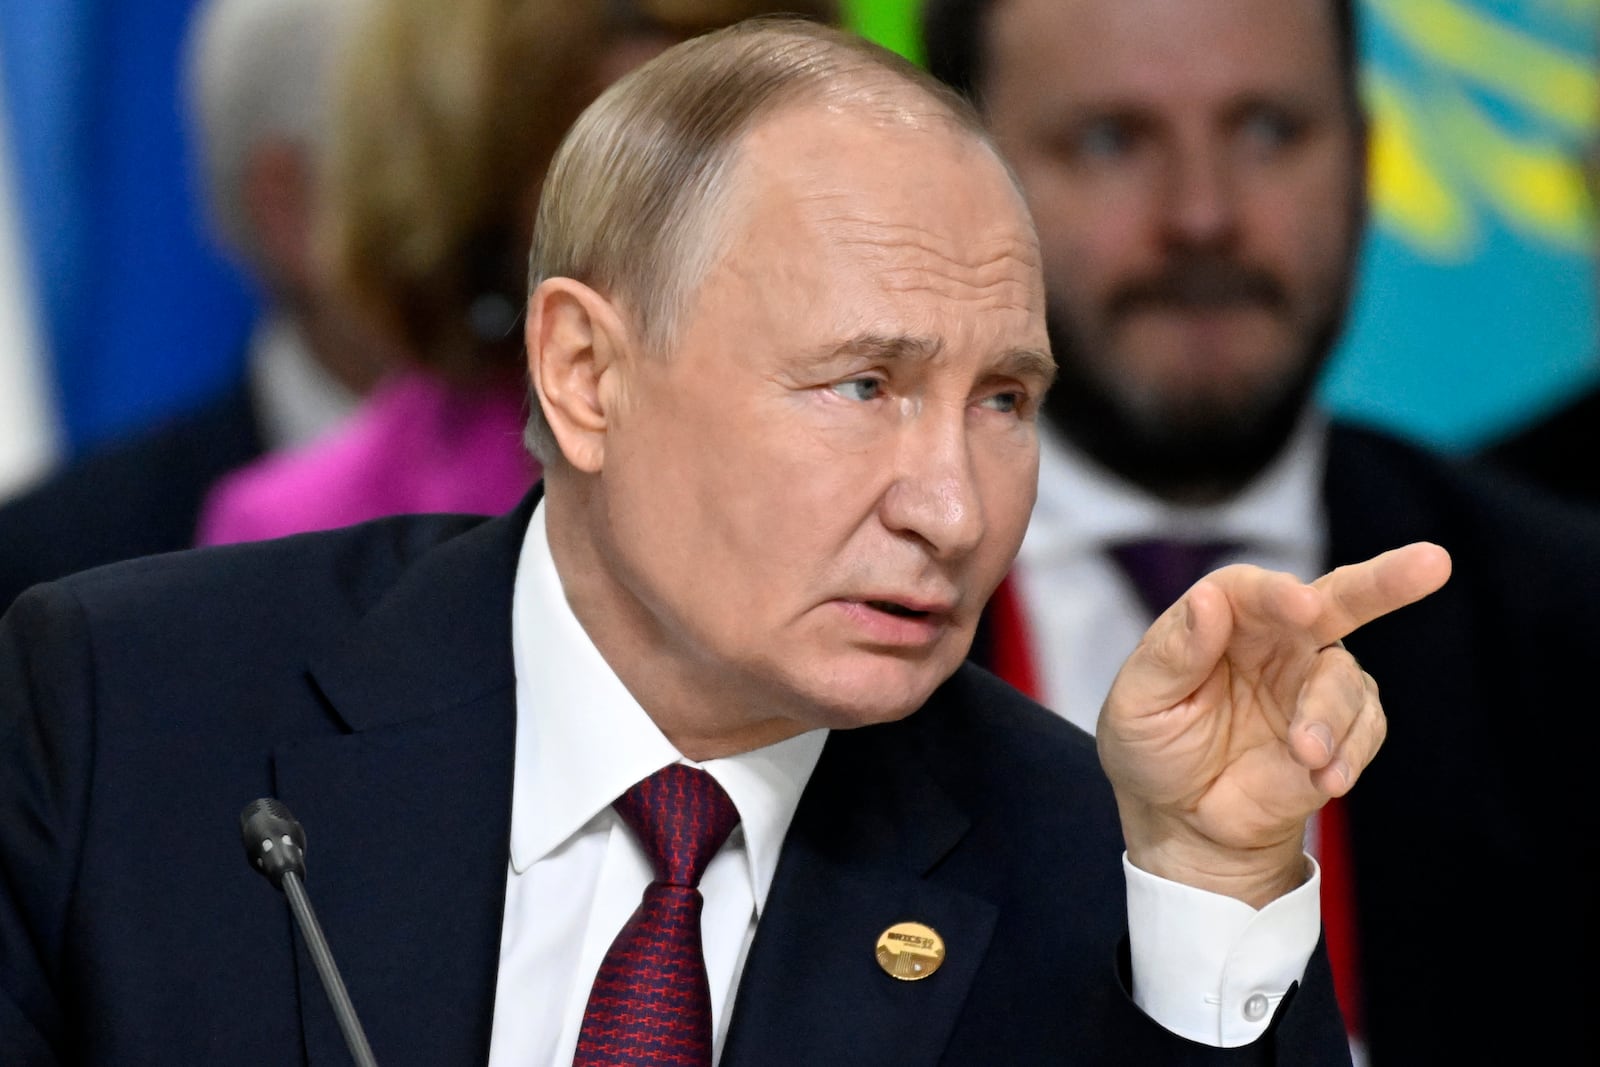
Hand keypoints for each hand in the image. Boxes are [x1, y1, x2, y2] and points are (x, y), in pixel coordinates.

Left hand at [1097, 541, 1451, 906]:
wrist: (1182, 821)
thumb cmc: (1152, 748)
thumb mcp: (1138, 704)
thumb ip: (1172, 655)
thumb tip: (1208, 599)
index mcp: (1224, 619)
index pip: (1253, 590)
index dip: (1277, 593)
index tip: (1301, 605)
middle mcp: (1279, 639)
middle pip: (1338, 598)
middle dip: (1384, 581)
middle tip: (1431, 564)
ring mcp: (1315, 683)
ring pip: (1346, 680)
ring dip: (1330, 717)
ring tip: (1305, 755)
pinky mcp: (1342, 730)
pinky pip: (1364, 731)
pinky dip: (1347, 754)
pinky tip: (1324, 779)